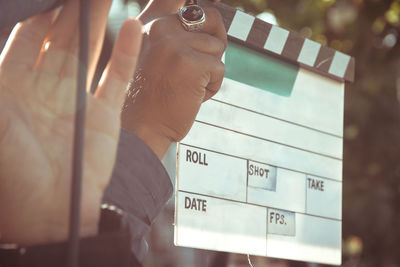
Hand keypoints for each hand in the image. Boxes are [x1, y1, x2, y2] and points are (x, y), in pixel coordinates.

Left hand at [0, 0, 141, 244]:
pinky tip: (132, 28)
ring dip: (98, 22)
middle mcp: (48, 89)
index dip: (41, 11)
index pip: (28, 37)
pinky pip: (117, 79)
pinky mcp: (106, 115)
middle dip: (71, 10)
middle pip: (61, 38)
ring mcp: (79, 101)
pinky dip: (126, 54)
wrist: (51, 214)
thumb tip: (4, 32)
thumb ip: (0, 80)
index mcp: (15, 87)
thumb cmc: (13, 175)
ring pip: (90, 52)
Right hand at [122, 0, 226, 158]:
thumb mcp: (154, 56)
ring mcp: (174, 45)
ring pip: (218, 47)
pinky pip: (220, 68)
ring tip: (187, 86)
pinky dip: (212, 86)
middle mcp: (160, 28)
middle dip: (214, 43)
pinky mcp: (191, 63)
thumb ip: (173, 34)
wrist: (142, 127)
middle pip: (211, 19)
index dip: (202, 10)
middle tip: (200, 66)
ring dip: (210, 70)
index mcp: (151, 24)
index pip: (181, 0)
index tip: (205, 11)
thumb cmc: (151, 96)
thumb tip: (206, 15)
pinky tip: (191, 96)